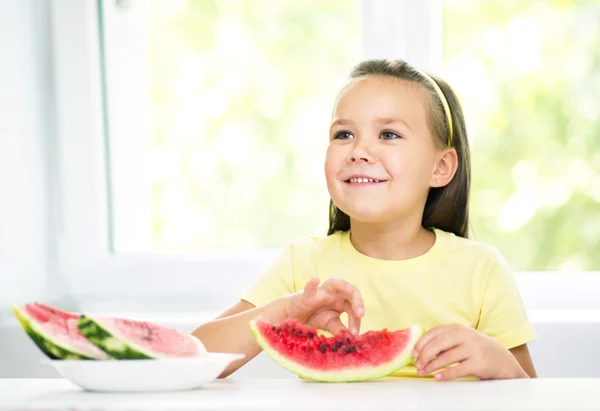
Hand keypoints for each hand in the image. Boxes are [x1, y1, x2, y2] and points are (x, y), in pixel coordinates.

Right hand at [285, 277, 363, 334]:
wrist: (295, 316)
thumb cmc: (314, 316)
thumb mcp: (330, 324)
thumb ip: (341, 329)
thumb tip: (352, 337)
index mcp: (342, 299)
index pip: (354, 306)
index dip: (356, 319)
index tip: (355, 333)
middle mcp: (334, 292)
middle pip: (350, 290)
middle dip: (357, 301)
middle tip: (360, 315)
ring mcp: (321, 292)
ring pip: (335, 282)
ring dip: (345, 287)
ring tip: (350, 292)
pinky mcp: (307, 295)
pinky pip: (310, 288)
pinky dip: (312, 284)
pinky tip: (316, 280)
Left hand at [412, 324, 527, 380]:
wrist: (502, 360)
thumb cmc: (476, 349)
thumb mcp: (462, 339)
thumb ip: (445, 340)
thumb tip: (421, 349)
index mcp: (458, 328)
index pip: (434, 332)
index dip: (421, 343)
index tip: (413, 354)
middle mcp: (466, 335)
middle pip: (438, 344)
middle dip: (424, 355)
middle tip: (417, 365)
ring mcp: (473, 348)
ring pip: (446, 357)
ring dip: (432, 366)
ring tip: (423, 372)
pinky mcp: (479, 363)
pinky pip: (458, 369)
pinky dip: (446, 374)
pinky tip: (438, 378)